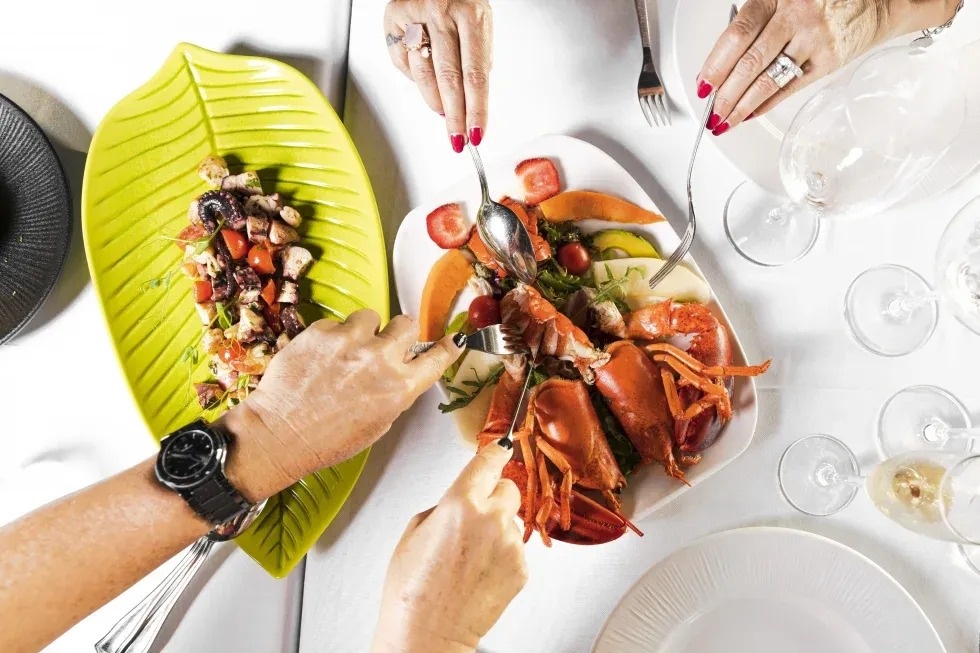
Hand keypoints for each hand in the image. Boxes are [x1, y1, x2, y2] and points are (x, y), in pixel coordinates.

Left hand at [224, 311, 461, 500]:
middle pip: (407, 324)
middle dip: (398, 333)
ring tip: (344, 352)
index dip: (446, 347)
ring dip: (363, 331)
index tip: (451, 340)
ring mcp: (350, 342)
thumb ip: (395, 392)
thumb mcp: (378, 423)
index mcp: (399, 388)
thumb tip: (400, 371)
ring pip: (371, 316)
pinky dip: (331, 337)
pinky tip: (319, 358)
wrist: (281, 434)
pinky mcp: (322, 331)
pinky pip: (336, 323)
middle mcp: (380, 360)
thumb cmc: (327, 439)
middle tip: (383, 344)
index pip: (437, 357)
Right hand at [371, 444, 526, 652]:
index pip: (488, 462)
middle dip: (493, 497)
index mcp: (460, 503)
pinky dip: (502, 556)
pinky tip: (479, 573)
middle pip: (508, 488)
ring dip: (497, 530)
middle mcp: (491, 519)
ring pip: (511, 521)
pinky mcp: (521, 568)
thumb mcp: (413, 532)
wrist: (428, 633)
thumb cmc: (412, 589)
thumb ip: (443, 506)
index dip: (495, 453)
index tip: (501, 448)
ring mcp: (510, 545)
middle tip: (474, 518)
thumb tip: (459, 500)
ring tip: (470, 557)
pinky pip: (515, 549)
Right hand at [384, 0, 491, 152]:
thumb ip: (477, 58)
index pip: (475, 74)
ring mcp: (414, 15)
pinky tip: (426, 82)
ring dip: (435, 102)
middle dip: (455, 116)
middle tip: (457, 138)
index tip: (476, 133)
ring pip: (423, 75)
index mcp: (470, 14)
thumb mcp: (480, 22)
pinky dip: (415, 79)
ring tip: (444, 112)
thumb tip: (473, 102)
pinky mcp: (393, 19)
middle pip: (449, 79)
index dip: (476, 109)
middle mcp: (440, 12)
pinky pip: (403, 63)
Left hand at [696, 0, 956, 134]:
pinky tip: (750, 115)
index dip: (716, 63)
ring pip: (768, 79)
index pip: (737, 34)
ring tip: (725, 121)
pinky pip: (790, 88)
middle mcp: (796, 15)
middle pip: (749, 61)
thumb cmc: (822, 2)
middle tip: (711, 112)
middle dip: (725, 93)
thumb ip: (755, 23)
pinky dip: (766, 105)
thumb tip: (720, 63)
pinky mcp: (829, 60)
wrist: (879, 0)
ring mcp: (814, 39)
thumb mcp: (785, 0)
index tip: (703, 84)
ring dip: (741, 105)